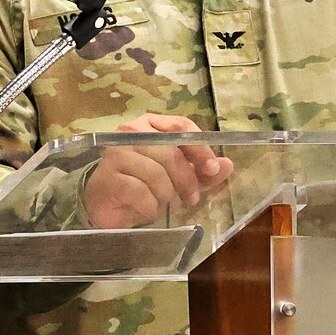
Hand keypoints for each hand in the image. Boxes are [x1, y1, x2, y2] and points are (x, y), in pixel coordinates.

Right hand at [84, 113, 232, 228]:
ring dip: (168, 195)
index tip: (212, 169)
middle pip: (170, 152)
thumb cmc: (144, 185)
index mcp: (150, 124)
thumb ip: (202, 171)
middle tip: (192, 198)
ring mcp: (116, 153)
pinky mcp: (108, 177)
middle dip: (187, 179)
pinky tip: (148, 209)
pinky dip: (151, 206)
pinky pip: (140, 191)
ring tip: (167, 205)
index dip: (200, 148)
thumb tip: (227, 165)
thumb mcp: (179, 178)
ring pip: (156, 173)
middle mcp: (131, 132)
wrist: (108, 204)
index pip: (181, 127)